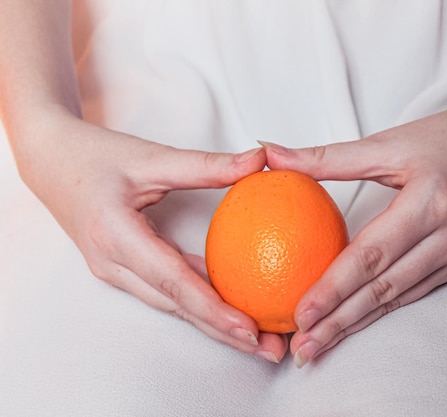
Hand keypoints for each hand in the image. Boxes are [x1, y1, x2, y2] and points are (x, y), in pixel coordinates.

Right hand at [17, 112, 286, 362]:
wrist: (52, 161)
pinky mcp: (124, 269)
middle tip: (268, 348)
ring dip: (213, 322)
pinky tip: (228, 308)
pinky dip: (198, 301)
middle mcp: (113, 262)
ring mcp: (115, 270)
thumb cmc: (95, 157)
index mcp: (115, 234)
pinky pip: (166, 289)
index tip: (248, 327)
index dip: (212, 308)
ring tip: (256, 337)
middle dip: (222, 331)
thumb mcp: (152, 158)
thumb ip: (206, 165)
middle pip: (175, 304)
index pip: (171, 280)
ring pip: (171, 303)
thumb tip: (259, 162)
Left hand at [264, 92, 446, 366]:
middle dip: (339, 323)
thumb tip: (272, 155)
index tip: (300, 313)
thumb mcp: (388, 142)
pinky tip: (357, 322)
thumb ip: (328, 156)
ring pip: (399, 298)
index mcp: (430, 202)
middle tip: (303, 348)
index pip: (371, 255)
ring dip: (358, 324)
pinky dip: (383, 310)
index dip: (333, 288)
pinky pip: (415, 292)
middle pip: (383, 288)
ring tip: (321, 345)